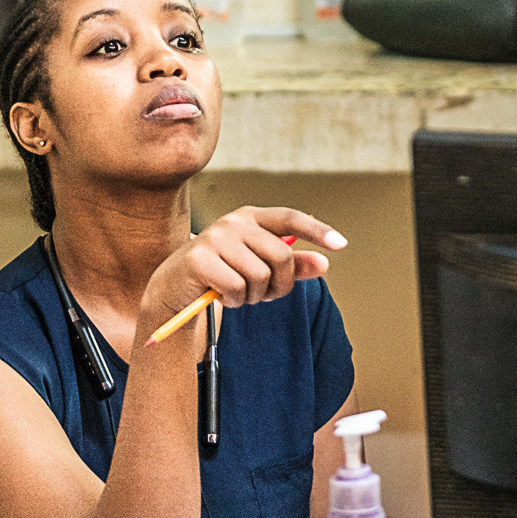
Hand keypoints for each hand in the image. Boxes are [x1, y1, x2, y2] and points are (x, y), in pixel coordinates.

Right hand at [135, 206, 346, 336]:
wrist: (175, 287)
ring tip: (236, 292)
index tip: (341, 245)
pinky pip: (237, 288)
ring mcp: (215, 237)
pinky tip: (221, 296)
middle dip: (278, 285)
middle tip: (261, 294)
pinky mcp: (200, 258)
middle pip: (281, 257)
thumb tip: (324, 264)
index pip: (290, 218)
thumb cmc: (222, 274)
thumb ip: (291, 266)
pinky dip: (234, 301)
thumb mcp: (260, 269)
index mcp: (251, 216)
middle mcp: (234, 221)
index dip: (317, 230)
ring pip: (260, 276)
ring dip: (252, 295)